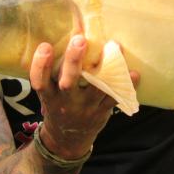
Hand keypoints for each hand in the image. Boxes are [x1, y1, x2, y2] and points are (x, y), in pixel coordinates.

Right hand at [28, 35, 137, 159]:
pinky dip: (126, 86)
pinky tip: (134, 73)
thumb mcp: (49, 93)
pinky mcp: (101, 112)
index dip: (40, 64)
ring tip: (114, 47)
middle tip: (80, 40)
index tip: (45, 45)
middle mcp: (65, 102)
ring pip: (95, 89)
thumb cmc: (58, 106)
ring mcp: (84, 108)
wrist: (67, 140)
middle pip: (67, 82)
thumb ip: (54, 72)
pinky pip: (115, 98)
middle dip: (73, 60)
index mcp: (49, 95)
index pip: (40, 81)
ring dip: (106, 68)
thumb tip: (67, 33)